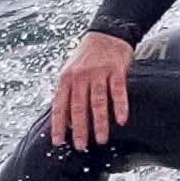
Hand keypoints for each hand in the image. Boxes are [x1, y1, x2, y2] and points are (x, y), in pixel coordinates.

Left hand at [47, 27, 135, 148]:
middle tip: (81, 146)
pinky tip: (121, 120)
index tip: (58, 142)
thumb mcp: (71, 72)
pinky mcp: (116, 70)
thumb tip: (66, 121)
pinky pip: (117, 91)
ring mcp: (98, 72)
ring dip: (100, 123)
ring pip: (98, 102)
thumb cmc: (87, 58)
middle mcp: (80, 76)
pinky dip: (120, 106)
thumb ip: (68, 93)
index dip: (58, 125)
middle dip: (79, 129)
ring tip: (101, 139)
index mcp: (66, 78)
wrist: (106, 34)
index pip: (59, 105)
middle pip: (78, 106)